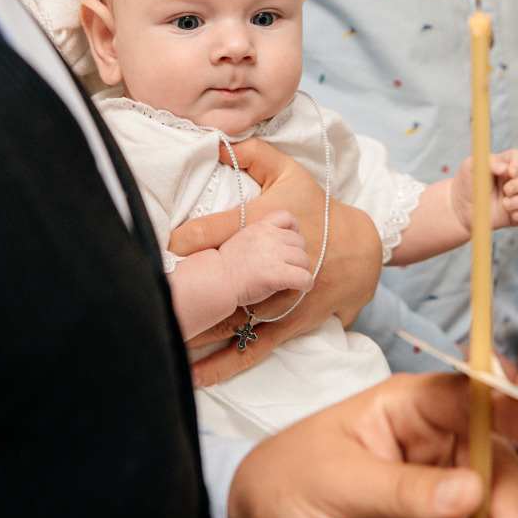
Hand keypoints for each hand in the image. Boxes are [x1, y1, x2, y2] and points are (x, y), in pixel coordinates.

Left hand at [168, 138, 382, 385]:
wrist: (364, 247)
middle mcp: (275, 264)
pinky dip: (225, 363)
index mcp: (270, 224)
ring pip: (236, 320)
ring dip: (200, 334)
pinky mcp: (290, 324)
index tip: (165, 248)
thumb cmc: (319, 207)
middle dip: (190, 296)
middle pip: (226, 282)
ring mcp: (283, 298)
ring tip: (164, 344)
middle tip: (153, 306)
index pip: (225, 229)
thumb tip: (215, 140)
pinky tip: (196, 377)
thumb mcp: (290, 172)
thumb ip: (252, 153)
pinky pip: (253, 347)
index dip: (192, 238)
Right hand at [219, 209, 313, 306]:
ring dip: (301, 270)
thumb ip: (260, 237)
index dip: (293, 229)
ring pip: (304, 260)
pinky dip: (305, 284)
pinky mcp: (279, 274)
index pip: (287, 217)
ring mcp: (276, 255)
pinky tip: (300, 288)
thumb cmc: (226, 264)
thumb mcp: (243, 238)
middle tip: (288, 267)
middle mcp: (271, 237)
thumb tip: (278, 244)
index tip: (289, 242)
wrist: (216, 278)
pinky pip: (304, 278)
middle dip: (296, 255)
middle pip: (299, 242)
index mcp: (261, 227)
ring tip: (292, 279)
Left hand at [228, 372, 517, 517]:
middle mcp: (433, 449)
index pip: (474, 396)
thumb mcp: (337, 482)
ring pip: (499, 514)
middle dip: (511, 510)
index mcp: (407, 410)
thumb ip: (403, 489)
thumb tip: (468, 491)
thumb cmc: (284, 487)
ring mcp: (440, 499)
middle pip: (498, 465)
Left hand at [449, 149, 517, 231]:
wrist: (460, 208)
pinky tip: (515, 216)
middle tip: (506, 190)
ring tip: (504, 205)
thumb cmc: (466, 184)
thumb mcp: (470, 167)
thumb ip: (487, 161)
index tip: (510, 172)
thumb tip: (504, 167)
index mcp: (506, 164)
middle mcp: (516, 180)